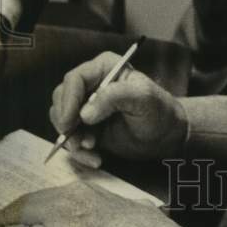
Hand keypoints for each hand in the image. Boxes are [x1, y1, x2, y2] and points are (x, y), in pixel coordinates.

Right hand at [49, 51, 187, 168]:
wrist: (165, 135)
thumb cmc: (159, 110)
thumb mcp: (144, 99)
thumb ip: (116, 97)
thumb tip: (85, 113)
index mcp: (104, 68)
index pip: (75, 79)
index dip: (68, 100)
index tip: (70, 121)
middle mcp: (91, 84)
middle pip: (61, 98)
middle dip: (65, 122)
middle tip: (77, 141)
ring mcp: (86, 106)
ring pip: (62, 120)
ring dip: (72, 140)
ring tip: (92, 150)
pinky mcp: (85, 127)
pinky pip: (70, 138)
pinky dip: (79, 151)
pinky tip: (96, 158)